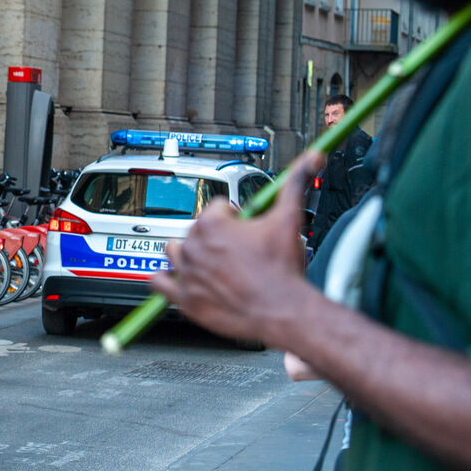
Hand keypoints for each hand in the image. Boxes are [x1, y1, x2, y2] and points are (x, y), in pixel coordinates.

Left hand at [150, 152, 320, 344]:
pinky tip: (176, 278)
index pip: (215, 208)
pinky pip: (159, 282)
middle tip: (236, 249)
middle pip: (195, 230)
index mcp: (212, 224)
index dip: (234, 216)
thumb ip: (296, 184)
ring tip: (210, 261)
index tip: (244, 226)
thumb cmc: (283, 271)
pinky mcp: (185, 299)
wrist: (284, 311)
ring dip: (188, 253)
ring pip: (174, 251)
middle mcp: (194, 246)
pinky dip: (164, 279)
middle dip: (214, 236)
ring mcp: (187, 273)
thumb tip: (311, 158)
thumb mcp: (290, 219)